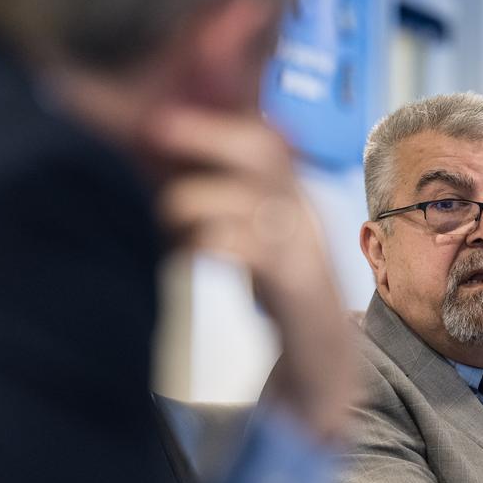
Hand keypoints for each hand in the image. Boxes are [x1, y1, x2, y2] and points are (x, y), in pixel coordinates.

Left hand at [144, 106, 353, 442]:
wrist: (325, 365)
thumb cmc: (278, 296)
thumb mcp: (252, 237)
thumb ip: (221, 202)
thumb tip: (160, 165)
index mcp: (292, 196)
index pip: (264, 137)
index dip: (214, 119)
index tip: (162, 116)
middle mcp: (303, 211)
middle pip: (264, 150)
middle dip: (205, 135)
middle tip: (156, 131)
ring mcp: (304, 246)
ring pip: (249, 197)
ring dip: (193, 202)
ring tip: (169, 228)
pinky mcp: (298, 286)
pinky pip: (252, 247)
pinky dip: (209, 242)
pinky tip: (186, 255)